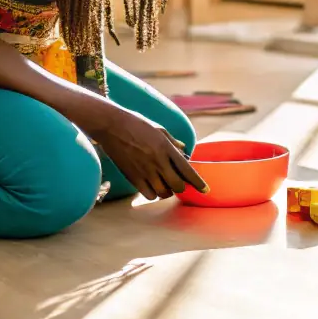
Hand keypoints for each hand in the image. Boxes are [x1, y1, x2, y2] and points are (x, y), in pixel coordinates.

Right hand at [90, 107, 207, 200]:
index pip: (187, 170)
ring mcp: (145, 171)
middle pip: (177, 186)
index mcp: (166, 148)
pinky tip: (153, 186)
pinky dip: (154, 194)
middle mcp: (158, 161)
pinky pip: (149, 194)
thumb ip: (173, 142)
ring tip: (166, 183)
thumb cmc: (136, 124)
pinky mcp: (133, 177)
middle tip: (180, 183)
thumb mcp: (159, 129)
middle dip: (181, 187)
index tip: (205, 190)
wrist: (112, 126)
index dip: (198, 183)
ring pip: (164, 193)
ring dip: (168, 191)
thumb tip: (185, 150)